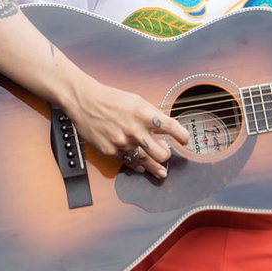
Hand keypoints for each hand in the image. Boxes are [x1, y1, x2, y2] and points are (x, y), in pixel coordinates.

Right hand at [66, 78, 189, 178]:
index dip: (182, 136)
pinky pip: (129, 163)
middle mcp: (135, 130)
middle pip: (161, 152)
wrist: (85, 102)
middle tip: (167, 153)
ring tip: (162, 171)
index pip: (171, 127)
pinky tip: (143, 168)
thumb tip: (164, 130)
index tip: (186, 141)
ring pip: (146, 162)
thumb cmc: (111, 99)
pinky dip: (138, 166)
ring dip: (156, 167)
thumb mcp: (137, 101)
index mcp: (144, 114)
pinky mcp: (111, 151)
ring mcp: (123, 142)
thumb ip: (152, 116)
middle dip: (167, 154)